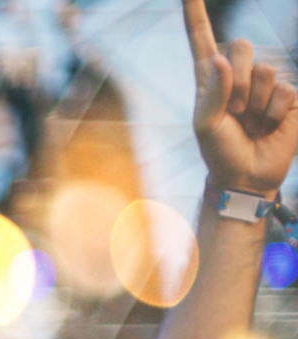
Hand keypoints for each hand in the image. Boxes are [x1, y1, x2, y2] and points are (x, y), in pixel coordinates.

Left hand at [185, 0, 297, 196]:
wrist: (245, 175)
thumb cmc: (219, 151)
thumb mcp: (204, 126)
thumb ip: (211, 93)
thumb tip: (223, 58)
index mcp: (210, 77)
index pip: (202, 38)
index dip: (196, 13)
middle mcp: (239, 72)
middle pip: (244, 46)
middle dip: (237, 81)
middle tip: (235, 112)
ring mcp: (266, 81)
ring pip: (265, 71)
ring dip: (255, 103)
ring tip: (250, 122)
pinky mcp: (289, 93)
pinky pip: (283, 90)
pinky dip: (272, 113)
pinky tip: (268, 126)